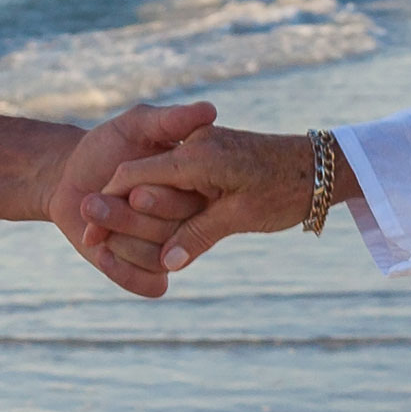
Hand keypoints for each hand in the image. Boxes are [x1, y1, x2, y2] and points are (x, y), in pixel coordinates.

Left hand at [44, 99, 213, 296]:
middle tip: (91, 201)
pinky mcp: (150, 274)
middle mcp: (189, 222)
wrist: (72, 178)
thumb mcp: (137, 124)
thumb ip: (172, 119)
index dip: (160, 198)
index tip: (129, 188)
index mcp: (198, 188)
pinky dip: (122, 271)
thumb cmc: (108, 145)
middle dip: (127, 218)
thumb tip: (210, 110)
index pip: (191, 203)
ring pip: (157, 260)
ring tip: (89, 213)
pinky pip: (149, 286)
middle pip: (172, 233)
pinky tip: (99, 251)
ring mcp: (171, 251)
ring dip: (118, 241)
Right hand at [88, 122, 332, 273]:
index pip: (134, 176)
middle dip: (115, 207)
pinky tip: (148, 218)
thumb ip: (199, 236)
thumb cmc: (286, 189)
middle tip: (93, 236)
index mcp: (197, 157)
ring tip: (113, 233)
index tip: (89, 234)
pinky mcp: (211, 154)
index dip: (108, 203)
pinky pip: (173, 176)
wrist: (320, 164)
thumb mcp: (241, 217)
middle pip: (138, 177)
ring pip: (155, 178)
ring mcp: (201, 146)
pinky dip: (158, 197)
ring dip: (136, 205)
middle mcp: (193, 146)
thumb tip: (166, 265)